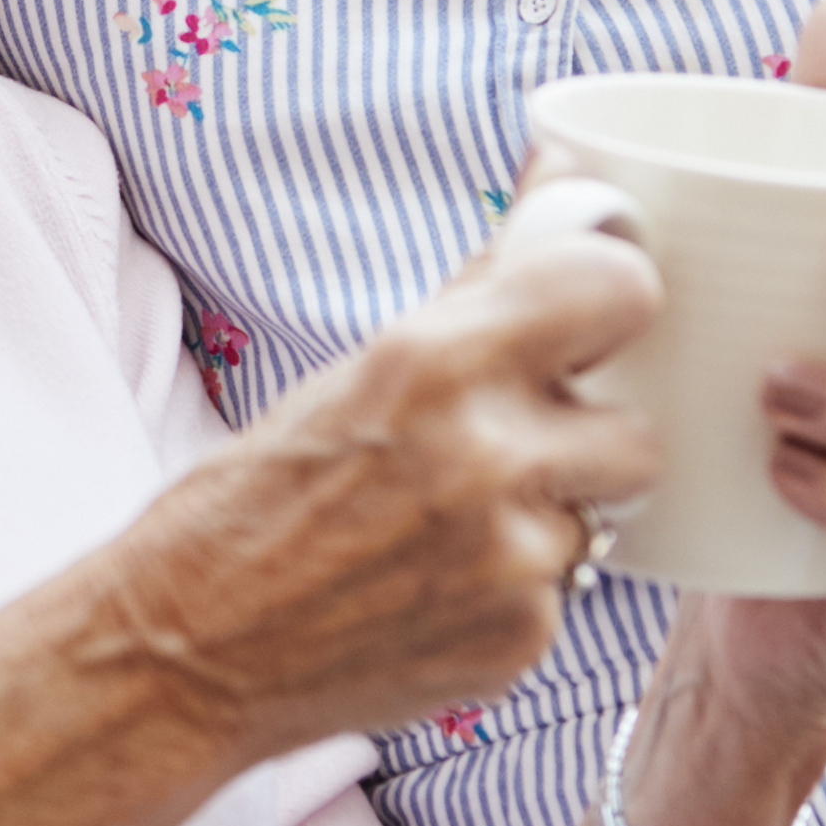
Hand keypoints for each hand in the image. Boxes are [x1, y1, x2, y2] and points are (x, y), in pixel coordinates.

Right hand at [93, 201, 664, 768]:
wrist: (184, 654)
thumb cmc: (255, 498)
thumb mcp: (362, 367)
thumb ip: (483, 280)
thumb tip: (568, 170)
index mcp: (434, 362)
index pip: (623, 288)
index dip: (612, 307)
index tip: (589, 325)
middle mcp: (484, 458)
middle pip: (641, 429)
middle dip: (590, 436)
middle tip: (521, 445)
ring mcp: (509, 562)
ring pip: (607, 517)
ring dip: (554, 514)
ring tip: (461, 523)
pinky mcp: (518, 643)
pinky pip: (565, 592)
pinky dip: (517, 587)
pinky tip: (437, 586)